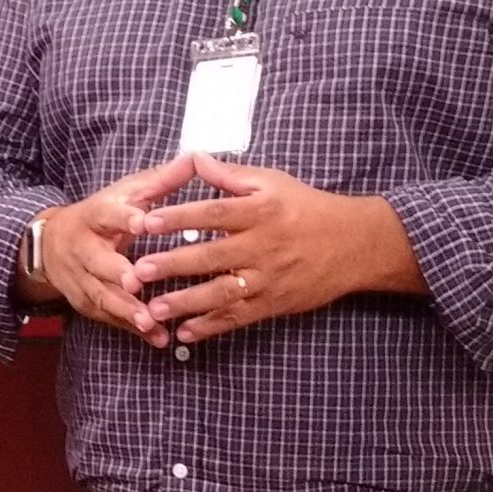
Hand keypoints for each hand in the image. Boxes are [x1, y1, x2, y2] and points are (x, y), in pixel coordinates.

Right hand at [25, 153, 194, 346]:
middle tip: (136, 281)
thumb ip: (162, 180)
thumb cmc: (103, 215)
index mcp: (96, 216)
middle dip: (116, 273)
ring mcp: (83, 279)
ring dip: (126, 310)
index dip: (124, 218)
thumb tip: (197, 156)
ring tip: (150, 321)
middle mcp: (84, 249)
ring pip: (102, 296)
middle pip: (98, 262)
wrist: (53, 243)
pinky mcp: (88, 303)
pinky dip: (133, 330)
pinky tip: (158, 338)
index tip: (143, 221)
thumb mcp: (127, 192)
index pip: (108, 214)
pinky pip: (111, 319)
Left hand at [127, 153, 424, 343]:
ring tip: (153, 308)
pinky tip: (185, 333)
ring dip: (185, 302)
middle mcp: (262, 246)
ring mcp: (267, 278)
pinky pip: (237, 317)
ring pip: (221, 293)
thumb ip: (230, 175)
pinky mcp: (273, 303)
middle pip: (210, 256)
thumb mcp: (273, 182)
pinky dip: (210, 326)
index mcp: (260, 212)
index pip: (212, 213)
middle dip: (172, 265)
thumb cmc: (308, 208)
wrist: (353, 244)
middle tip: (138, 271)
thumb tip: (193, 158)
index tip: (146, 222)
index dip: (178, 217)